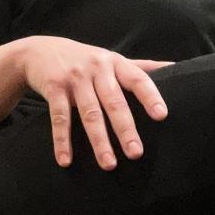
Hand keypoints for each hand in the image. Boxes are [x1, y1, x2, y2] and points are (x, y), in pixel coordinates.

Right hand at [18, 35, 174, 169]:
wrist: (39, 50)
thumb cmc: (85, 60)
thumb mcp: (112, 59)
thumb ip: (142, 66)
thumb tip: (175, 67)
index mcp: (116, 63)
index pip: (138, 79)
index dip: (150, 96)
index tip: (161, 115)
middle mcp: (97, 69)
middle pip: (114, 102)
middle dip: (125, 128)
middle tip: (136, 153)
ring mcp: (75, 78)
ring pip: (89, 114)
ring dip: (99, 140)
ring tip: (109, 164)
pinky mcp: (54, 87)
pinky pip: (59, 118)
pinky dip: (62, 141)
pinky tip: (66, 160)